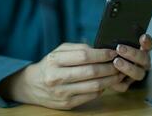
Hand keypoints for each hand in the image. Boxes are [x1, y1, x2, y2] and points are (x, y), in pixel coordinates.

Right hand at [0, 43, 123, 109]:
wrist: (32, 85)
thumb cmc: (50, 64)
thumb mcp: (59, 51)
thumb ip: (78, 48)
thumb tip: (100, 50)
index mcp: (55, 60)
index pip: (84, 56)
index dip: (102, 54)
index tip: (113, 52)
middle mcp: (57, 77)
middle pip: (91, 72)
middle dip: (110, 67)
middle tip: (119, 64)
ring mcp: (62, 92)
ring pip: (94, 86)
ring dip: (110, 80)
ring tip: (118, 74)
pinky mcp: (67, 104)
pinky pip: (91, 96)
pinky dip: (102, 89)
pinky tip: (106, 83)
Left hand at [110, 34, 151, 91]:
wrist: (97, 66)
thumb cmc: (107, 51)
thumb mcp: (111, 44)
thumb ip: (116, 40)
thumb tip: (113, 35)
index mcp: (141, 50)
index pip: (149, 45)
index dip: (147, 42)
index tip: (142, 37)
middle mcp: (141, 63)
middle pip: (144, 59)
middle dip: (133, 54)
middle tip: (120, 48)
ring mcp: (135, 74)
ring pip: (138, 74)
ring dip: (128, 68)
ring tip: (116, 62)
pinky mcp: (125, 84)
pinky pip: (124, 85)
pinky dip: (118, 81)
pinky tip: (111, 77)